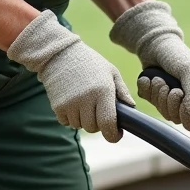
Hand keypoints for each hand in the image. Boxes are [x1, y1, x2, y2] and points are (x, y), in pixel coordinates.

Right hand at [7, 10, 134, 142]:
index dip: (113, 135)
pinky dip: (70, 117)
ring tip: (83, 102)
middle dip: (98, 123)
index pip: (108, 123)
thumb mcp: (110, 72)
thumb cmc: (90, 63)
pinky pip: (67, 123)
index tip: (116, 134)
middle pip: (94, 128)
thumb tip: (132, 107)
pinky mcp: (57, 106)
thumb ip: (122, 91)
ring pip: (80, 126)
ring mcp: (70, 104)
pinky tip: (72, 102)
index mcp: (103, 91)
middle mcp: (86, 99)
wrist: (60, 54)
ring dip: (83, 120)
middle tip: (97, 110)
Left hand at [109, 1, 189, 131]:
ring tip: (159, 79)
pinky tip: (149, 80)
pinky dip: (147, 91)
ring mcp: (173, 101)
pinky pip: (149, 105)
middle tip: (169, 87)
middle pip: (178, 120)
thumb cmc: (178, 56)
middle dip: (170, 103)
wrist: (155, 44)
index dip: (188, 118)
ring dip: (158, 95)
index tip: (182, 101)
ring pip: (164, 113)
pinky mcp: (157, 98)